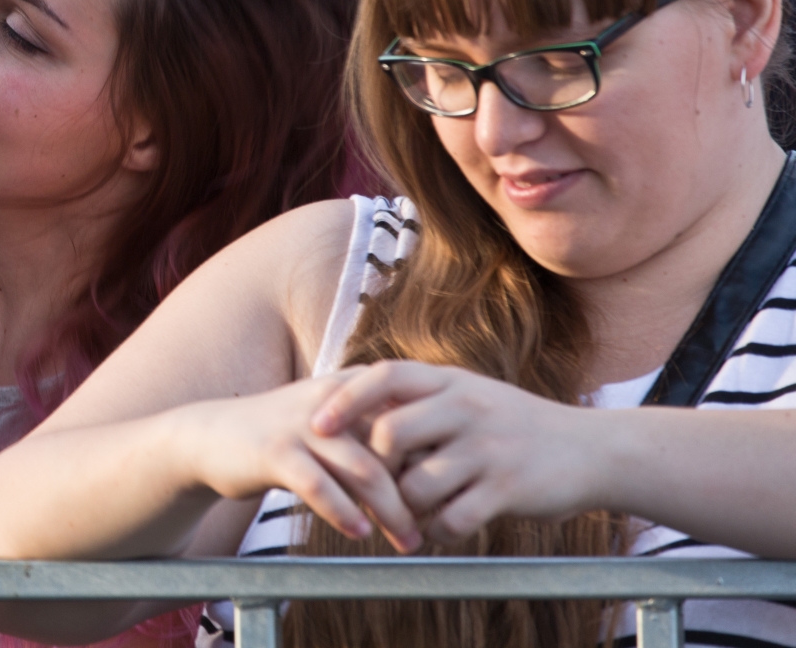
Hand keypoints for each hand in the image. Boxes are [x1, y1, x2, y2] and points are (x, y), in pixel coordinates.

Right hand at [174, 372, 421, 552]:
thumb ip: (370, 438)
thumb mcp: (331, 426)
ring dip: (391, 512)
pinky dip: (344, 511)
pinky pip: (320, 486)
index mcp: (350, 389)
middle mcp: (331, 401)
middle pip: (394, 450)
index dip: (431, 462)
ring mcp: (302, 425)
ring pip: (364, 470)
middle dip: (417, 495)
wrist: (211, 437)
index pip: (409, 423)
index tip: (442, 498)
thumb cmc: (282, 438)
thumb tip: (427, 474)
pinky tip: (359, 532)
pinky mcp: (276, 452)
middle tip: (429, 530)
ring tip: (407, 540)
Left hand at [312, 361, 600, 544]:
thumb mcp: (468, 395)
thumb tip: (352, 412)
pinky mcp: (508, 489)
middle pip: (390, 435)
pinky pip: (451, 520)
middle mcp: (467, 408)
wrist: (592, 450)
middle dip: (375, 468)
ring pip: (416, 484)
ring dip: (407, 507)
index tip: (316, 426)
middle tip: (377, 488)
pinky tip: (444, 528)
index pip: (383, 377)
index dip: (345, 400)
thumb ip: (419, 401)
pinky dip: (438, 531)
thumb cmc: (513, 425)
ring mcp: (488, 449)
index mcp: (451, 382)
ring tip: (416, 511)